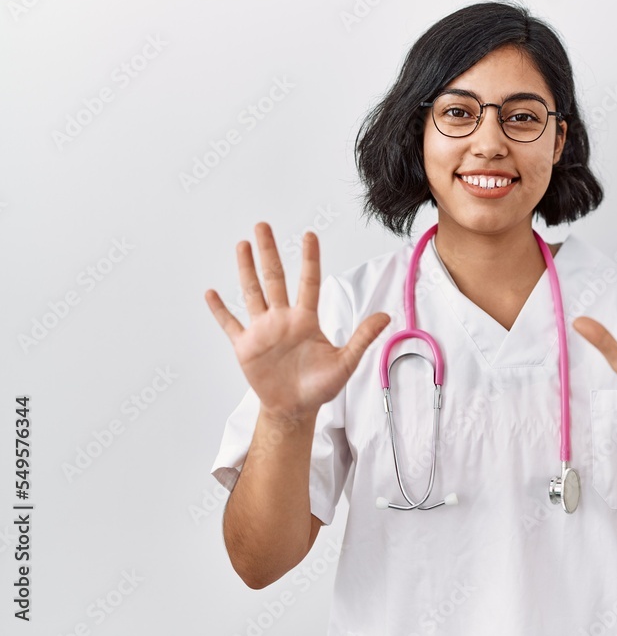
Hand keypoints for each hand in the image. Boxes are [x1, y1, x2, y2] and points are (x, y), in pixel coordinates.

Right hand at [204, 223, 389, 420]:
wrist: (295, 409)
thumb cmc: (319, 387)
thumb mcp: (345, 362)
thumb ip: (362, 338)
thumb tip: (385, 316)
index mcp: (306, 320)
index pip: (308, 282)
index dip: (309, 259)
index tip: (309, 234)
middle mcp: (282, 319)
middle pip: (274, 278)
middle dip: (268, 252)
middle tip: (263, 225)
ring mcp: (262, 331)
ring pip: (252, 293)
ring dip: (245, 269)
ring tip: (242, 245)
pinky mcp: (245, 346)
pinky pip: (230, 324)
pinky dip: (220, 310)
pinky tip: (211, 292)